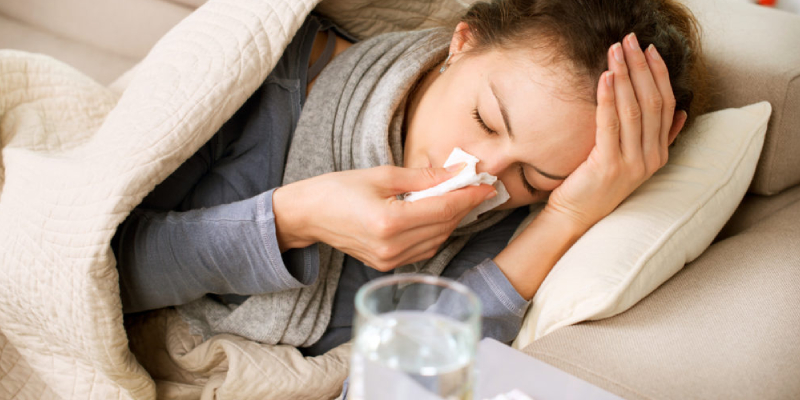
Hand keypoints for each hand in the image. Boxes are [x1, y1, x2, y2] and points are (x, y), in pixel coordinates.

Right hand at [273, 164, 496, 271]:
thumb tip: (457, 173)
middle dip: (464, 206)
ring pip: (437, 240)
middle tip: (476, 187)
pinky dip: (436, 232)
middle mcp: (391, 247)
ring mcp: (389, 260)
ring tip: (459, 198)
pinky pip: (423, 250)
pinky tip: (438, 215)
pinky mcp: (387, 265)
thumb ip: (423, 177)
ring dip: (452, 220)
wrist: (308, 215)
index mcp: (389, 221)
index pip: (443, 209)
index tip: (486, 185)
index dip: (468, 197)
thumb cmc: (339, 189)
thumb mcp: (382, 175)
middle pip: (444, 226)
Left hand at [546, 33, 687, 229]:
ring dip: (624, 76)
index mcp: (659, 153)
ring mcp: (632, 164)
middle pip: (652, 102)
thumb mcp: (633, 160)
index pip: (666, 105)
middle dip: (641, 67)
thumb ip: (658, 139)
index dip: (659, 74)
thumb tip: (681, 114)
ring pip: (634, 110)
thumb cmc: (598, 184)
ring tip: (615, 52)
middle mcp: (650, 158)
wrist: (576, 216)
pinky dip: (608, 99)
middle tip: (630, 41)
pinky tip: (603, 78)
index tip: (649, 49)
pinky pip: (610, 125)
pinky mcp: (608, 166)